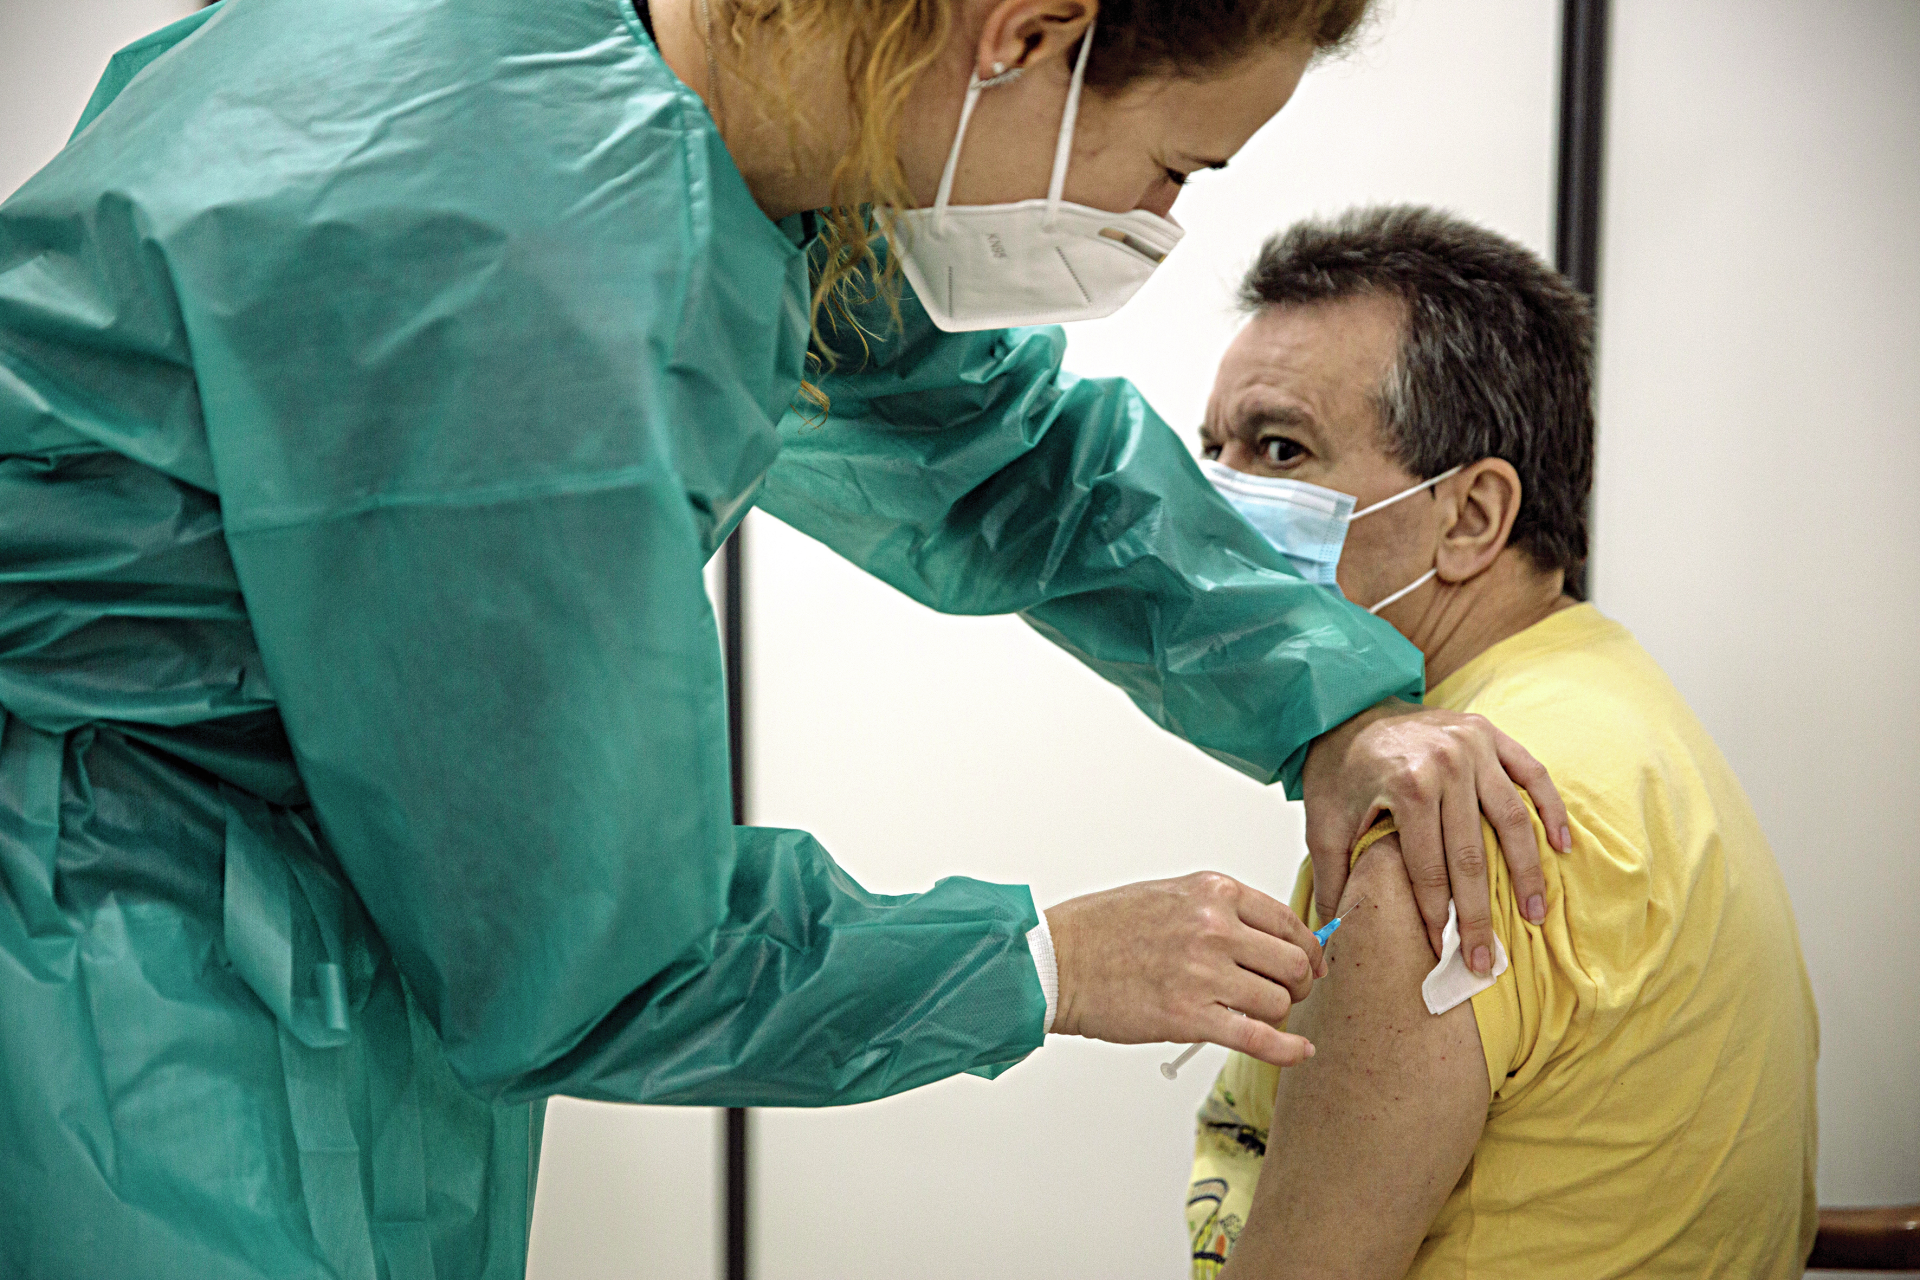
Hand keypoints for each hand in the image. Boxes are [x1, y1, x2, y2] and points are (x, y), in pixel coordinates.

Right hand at [1044, 872, 1324, 1066]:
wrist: (1057, 961)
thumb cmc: (1103, 929)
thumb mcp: (1170, 896)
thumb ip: (1220, 911)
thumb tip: (1267, 938)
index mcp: (1213, 893)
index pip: (1288, 921)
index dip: (1306, 948)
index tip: (1307, 964)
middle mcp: (1215, 928)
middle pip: (1293, 963)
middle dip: (1297, 984)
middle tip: (1286, 994)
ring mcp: (1204, 973)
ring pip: (1278, 1001)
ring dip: (1277, 1014)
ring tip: (1259, 1017)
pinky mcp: (1190, 1017)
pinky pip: (1259, 1037)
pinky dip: (1287, 1049)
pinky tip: (1299, 1051)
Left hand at [1301, 699, 1570, 974]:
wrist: (1345, 707)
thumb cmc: (1337, 769)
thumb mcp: (1323, 821)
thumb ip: (1332, 875)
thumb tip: (1334, 929)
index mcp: (1407, 786)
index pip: (1429, 868)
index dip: (1436, 916)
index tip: (1443, 952)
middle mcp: (1447, 764)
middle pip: (1472, 855)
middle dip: (1479, 914)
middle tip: (1486, 959)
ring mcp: (1473, 747)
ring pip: (1512, 820)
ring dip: (1526, 871)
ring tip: (1534, 914)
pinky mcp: (1489, 733)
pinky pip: (1532, 773)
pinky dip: (1550, 809)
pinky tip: (1561, 846)